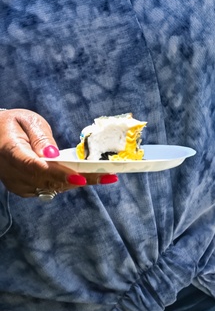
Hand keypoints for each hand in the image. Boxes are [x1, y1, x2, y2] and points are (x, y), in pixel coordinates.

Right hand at [0, 109, 117, 197]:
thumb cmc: (13, 124)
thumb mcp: (28, 121)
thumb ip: (40, 137)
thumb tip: (53, 154)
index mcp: (10, 150)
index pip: (35, 166)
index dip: (58, 174)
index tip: (80, 178)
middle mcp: (11, 172)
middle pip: (48, 180)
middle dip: (79, 179)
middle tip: (108, 176)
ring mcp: (16, 183)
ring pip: (50, 188)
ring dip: (77, 183)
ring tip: (105, 176)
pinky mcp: (22, 188)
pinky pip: (48, 189)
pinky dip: (67, 184)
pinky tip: (86, 177)